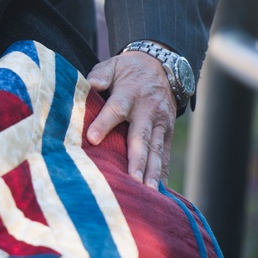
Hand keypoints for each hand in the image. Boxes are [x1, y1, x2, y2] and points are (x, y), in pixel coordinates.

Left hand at [86, 51, 176, 188]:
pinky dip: (162, 172)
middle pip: (141, 137)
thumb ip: (100, 75)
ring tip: (148, 192)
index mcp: (130, 94)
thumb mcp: (113, 65)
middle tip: (132, 180)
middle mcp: (147, 111)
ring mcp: (160, 123)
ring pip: (155, 150)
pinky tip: (159, 191)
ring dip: (151, 172)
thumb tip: (90, 84)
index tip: (92, 139)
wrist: (161, 66)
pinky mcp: (167, 132)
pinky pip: (164, 154)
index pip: (116, 110)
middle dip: (136, 160)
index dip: (104, 123)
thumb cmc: (128, 70)